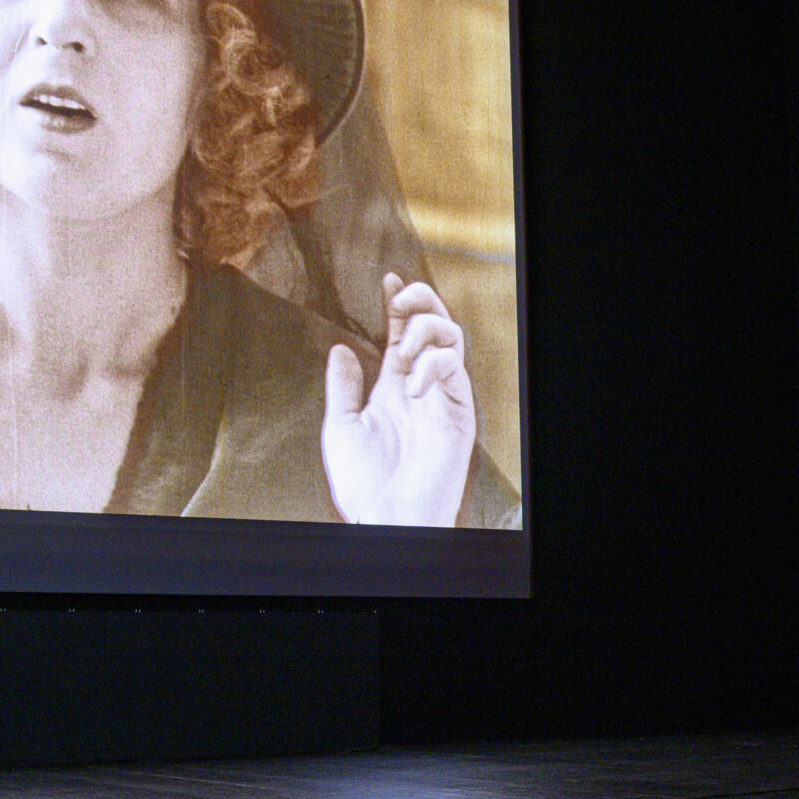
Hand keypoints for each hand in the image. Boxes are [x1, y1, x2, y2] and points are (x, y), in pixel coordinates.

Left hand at [323, 273, 475, 525]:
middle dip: (420, 300)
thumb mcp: (341, 426)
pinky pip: (456, 368)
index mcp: (392, 385)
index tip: (388, 279)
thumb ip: (342, 386)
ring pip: (451, 337)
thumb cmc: (364, 483)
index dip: (398, 302)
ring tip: (404, 348)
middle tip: (399, 297)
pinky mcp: (457, 411)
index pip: (400, 332)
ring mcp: (441, 396)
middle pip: (433, 324)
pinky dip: (434, 364)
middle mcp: (419, 385)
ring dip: (426, 329)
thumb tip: (340, 347)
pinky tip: (413, 384)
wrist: (386, 519)